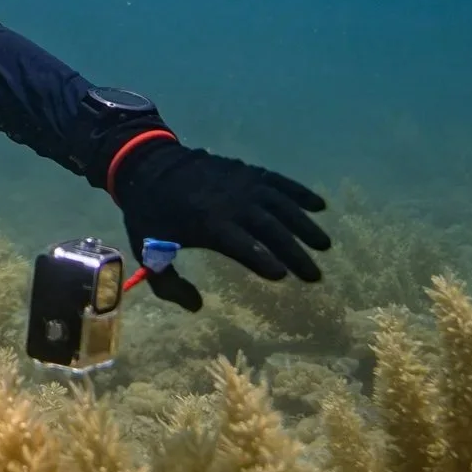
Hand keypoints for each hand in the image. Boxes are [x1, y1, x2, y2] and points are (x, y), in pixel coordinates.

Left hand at [113, 139, 330, 310]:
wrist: (149, 164)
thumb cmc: (150, 213)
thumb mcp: (147, 250)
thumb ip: (169, 284)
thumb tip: (197, 306)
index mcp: (208, 223)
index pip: (243, 246)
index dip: (263, 261)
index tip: (282, 276)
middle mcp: (232, 203)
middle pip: (271, 229)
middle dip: (295, 253)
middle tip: (315, 276)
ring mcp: (243, 184)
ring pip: (282, 205)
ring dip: (305, 224)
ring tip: (324, 245)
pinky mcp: (247, 171)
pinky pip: (279, 181)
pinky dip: (300, 192)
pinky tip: (319, 205)